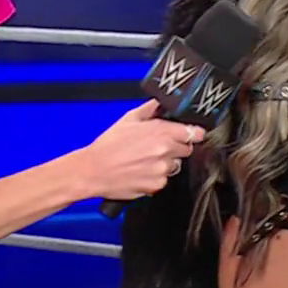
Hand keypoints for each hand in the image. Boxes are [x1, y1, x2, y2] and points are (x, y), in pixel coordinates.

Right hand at [78, 100, 202, 200]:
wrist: (93, 171)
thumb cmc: (107, 146)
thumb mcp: (128, 120)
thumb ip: (149, 109)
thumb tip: (161, 103)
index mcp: (161, 132)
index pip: (194, 132)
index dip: (193, 133)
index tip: (192, 134)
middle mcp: (165, 151)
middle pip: (187, 149)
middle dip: (176, 148)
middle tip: (158, 148)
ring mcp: (162, 169)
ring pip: (175, 166)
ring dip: (165, 163)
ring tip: (145, 160)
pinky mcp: (157, 185)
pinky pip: (164, 180)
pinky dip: (156, 177)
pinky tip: (141, 172)